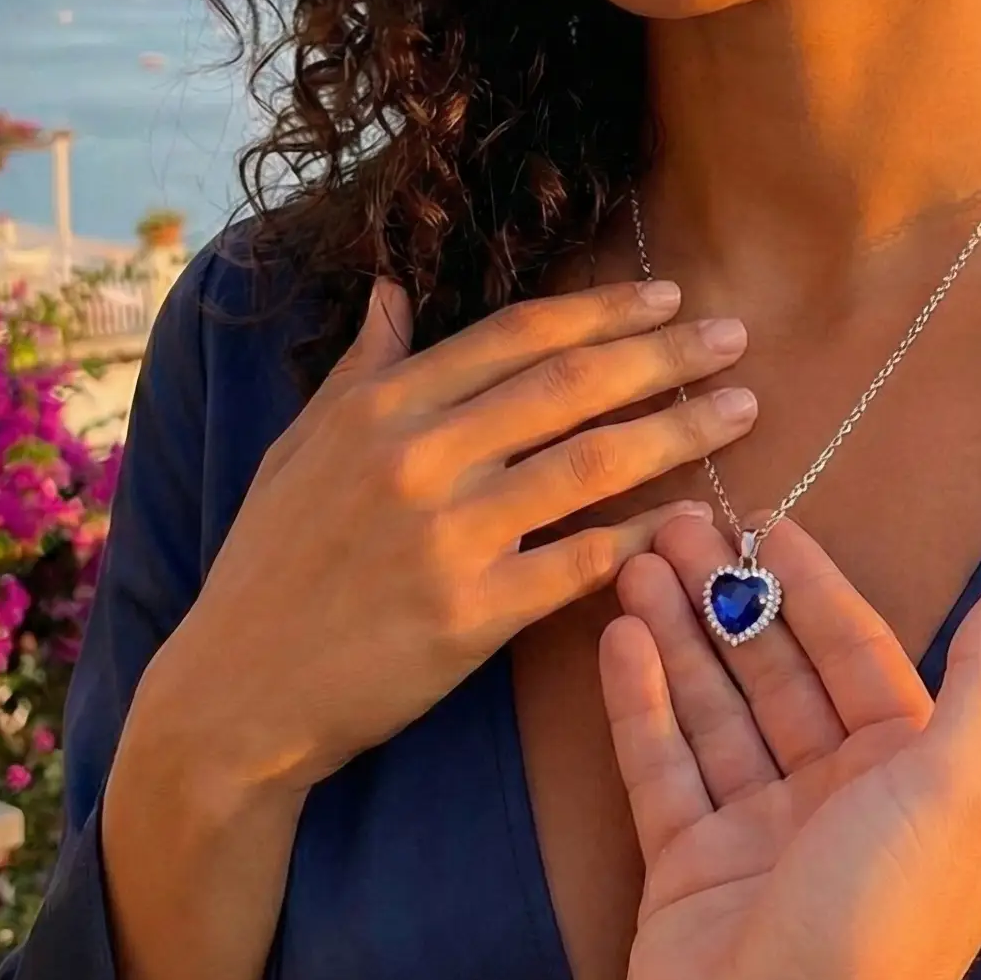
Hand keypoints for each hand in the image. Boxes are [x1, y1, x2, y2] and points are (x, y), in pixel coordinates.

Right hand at [135, 276, 759, 810]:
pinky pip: (583, 563)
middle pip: (569, 385)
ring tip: (742, 410)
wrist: (238, 691)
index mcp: (379, 407)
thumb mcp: (298, 448)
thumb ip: (360, 367)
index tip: (666, 295)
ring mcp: (447, 536)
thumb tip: (389, 288)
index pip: (515, 335)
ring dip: (679, 431)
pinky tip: (699, 521)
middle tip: (734, 335)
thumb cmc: (270, 566)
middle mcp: (417, 457)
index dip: (602, 310)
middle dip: (663, 354)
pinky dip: (648, 539)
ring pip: (592, 465)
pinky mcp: (471, 614)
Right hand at [600, 518, 980, 979]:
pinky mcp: (687, 870)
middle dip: (734, 600)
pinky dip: (643, 705)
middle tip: (678, 526)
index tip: (769, 524)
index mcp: (912, 780)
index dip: (817, 588)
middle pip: (779, 676)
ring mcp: (758, 835)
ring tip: (636, 562)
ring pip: (716, 713)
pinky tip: (619, 639)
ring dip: (681, 637)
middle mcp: (837, 801)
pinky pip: (664, 768)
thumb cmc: (880, 917)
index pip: (859, 657)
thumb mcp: (956, 789)